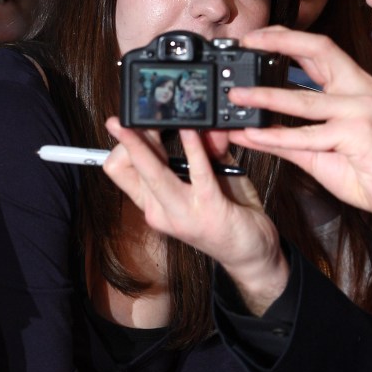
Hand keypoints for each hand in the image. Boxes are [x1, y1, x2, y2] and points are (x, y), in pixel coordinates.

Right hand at [103, 118, 288, 314]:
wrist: (252, 253)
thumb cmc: (229, 214)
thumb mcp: (212, 178)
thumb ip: (208, 149)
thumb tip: (206, 121)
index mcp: (154, 202)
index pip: (119, 170)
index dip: (123, 144)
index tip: (134, 123)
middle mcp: (159, 210)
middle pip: (126, 168)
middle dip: (125, 139)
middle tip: (121, 118)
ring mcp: (181, 213)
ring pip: (151, 171)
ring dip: (145, 142)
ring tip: (149, 119)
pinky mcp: (209, 209)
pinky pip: (198, 172)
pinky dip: (194, 148)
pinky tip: (192, 131)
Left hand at [228, 26, 371, 229]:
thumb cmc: (368, 169)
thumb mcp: (319, 149)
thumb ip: (286, 136)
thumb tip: (247, 129)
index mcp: (353, 86)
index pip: (319, 48)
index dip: (287, 38)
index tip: (256, 38)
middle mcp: (360, 90)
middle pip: (319, 50)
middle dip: (280, 41)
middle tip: (247, 43)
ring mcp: (361, 110)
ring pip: (304, 99)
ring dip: (265, 96)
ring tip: (237, 96)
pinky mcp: (358, 134)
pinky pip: (308, 135)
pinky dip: (277, 136)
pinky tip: (253, 135)